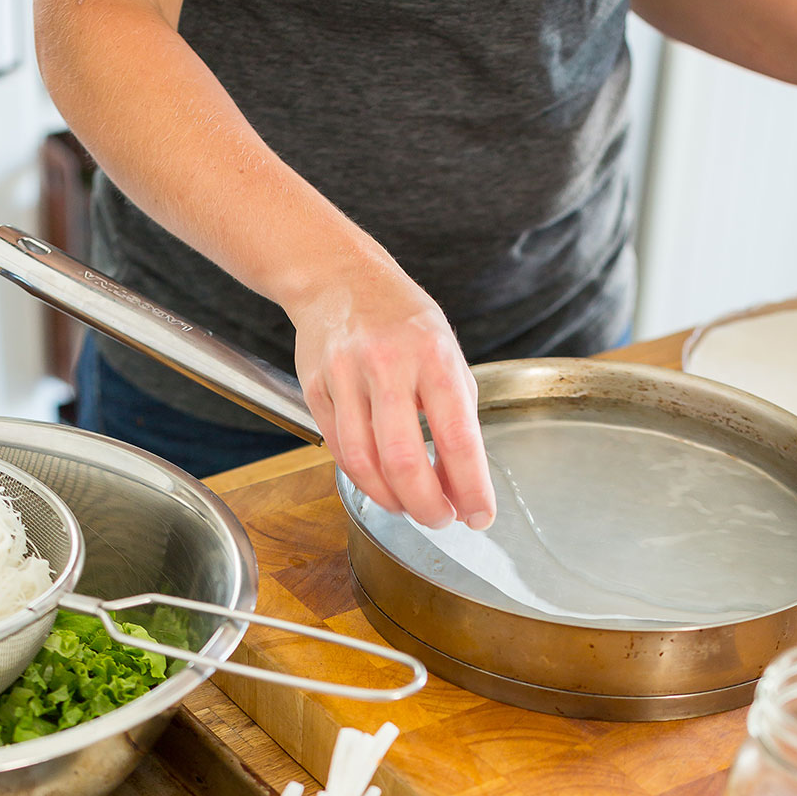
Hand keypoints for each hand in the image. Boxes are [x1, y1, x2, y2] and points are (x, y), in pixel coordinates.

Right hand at [290, 248, 496, 530]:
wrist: (337, 276)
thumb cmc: (402, 322)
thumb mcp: (446, 354)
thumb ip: (457, 418)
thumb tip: (464, 486)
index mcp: (433, 355)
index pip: (457, 436)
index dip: (471, 486)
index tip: (480, 516)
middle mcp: (387, 363)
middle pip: (403, 459)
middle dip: (426, 504)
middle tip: (441, 519)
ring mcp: (345, 375)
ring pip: (363, 462)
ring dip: (392, 499)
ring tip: (411, 507)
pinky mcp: (315, 388)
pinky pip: (339, 450)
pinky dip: (365, 479)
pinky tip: (383, 485)